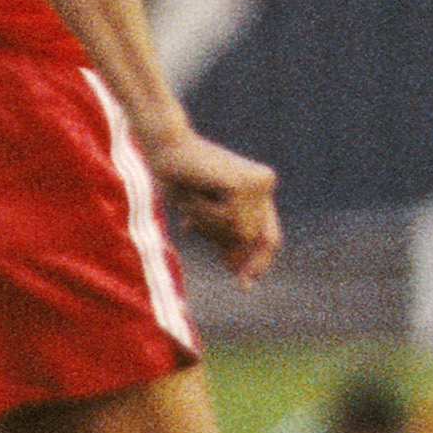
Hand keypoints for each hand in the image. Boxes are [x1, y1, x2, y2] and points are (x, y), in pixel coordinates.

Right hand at [151, 133, 281, 283]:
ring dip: (208, 226)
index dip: (258, 261)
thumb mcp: (204, 215)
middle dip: (226, 245)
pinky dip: (205, 215)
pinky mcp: (243, 184)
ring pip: (241, 233)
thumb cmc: (178, 177)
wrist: (163, 147)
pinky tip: (194, 195)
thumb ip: (223, 237)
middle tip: (192, 225)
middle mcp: (265, 183)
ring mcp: (258, 182)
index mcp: (260, 189)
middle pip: (256, 239)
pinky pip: (229, 221)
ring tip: (190, 202)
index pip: (269, 235)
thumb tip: (237, 269)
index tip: (245, 285)